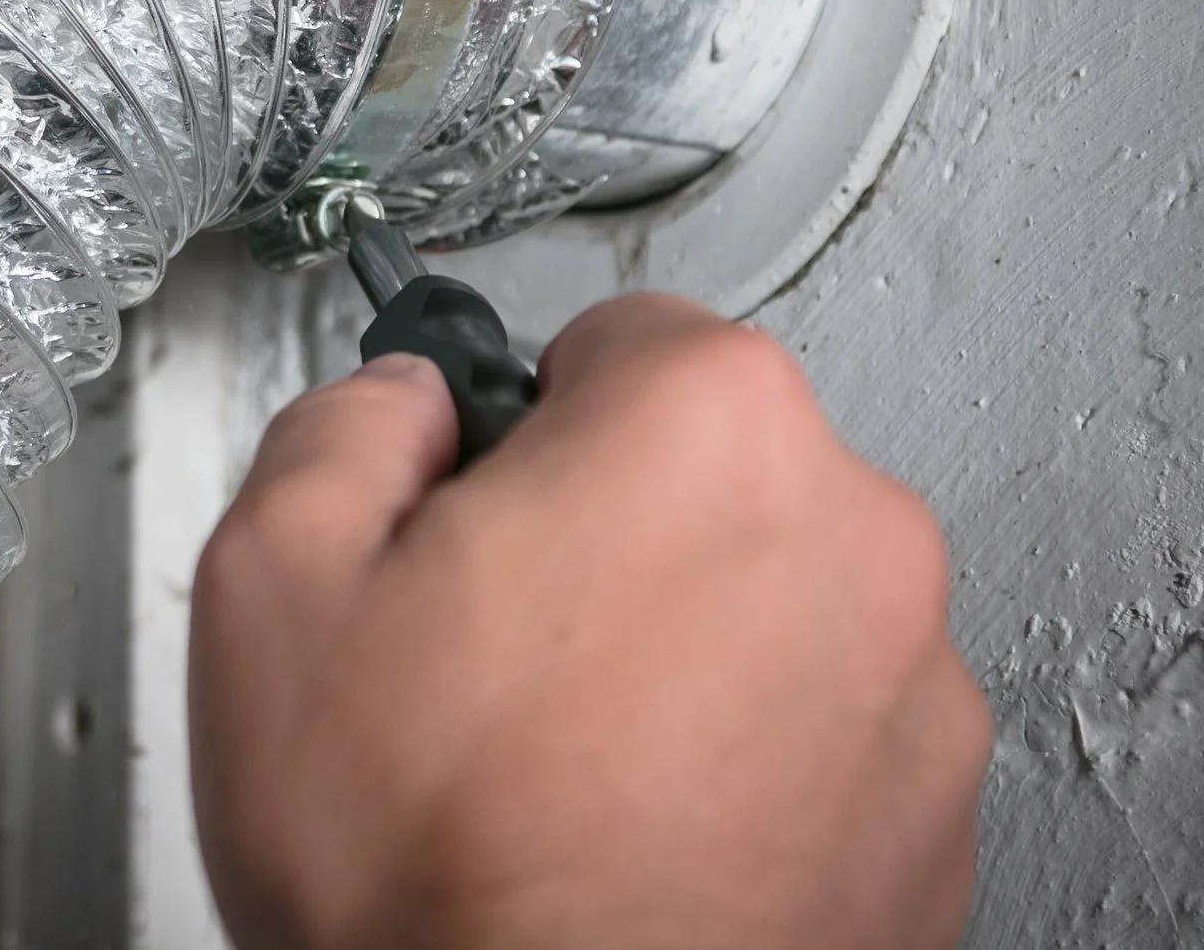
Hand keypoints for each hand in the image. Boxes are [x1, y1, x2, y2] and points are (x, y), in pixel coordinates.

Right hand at [189, 295, 990, 949]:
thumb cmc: (429, 866)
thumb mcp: (270, 578)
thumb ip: (343, 423)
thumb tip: (396, 407)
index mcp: (705, 426)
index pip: (613, 336)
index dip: (513, 421)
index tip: (474, 501)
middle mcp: (850, 537)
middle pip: (700, 468)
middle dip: (599, 531)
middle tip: (486, 649)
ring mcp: (913, 692)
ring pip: (763, 602)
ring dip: (675, 649)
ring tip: (553, 761)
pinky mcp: (933, 827)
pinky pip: (819, 734)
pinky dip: (740, 764)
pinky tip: (629, 832)